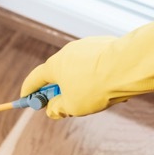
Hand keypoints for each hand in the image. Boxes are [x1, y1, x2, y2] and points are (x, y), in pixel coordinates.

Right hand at [20, 16, 153, 118]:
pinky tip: (113, 89)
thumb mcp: (73, 106)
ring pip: (81, 70)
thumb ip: (58, 108)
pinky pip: (97, 65)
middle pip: (59, 73)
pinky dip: (99, 77)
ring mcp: (88, 46)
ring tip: (99, 99)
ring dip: (83, 84)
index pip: (35, 78)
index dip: (29, 90)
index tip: (26, 98)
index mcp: (55, 65)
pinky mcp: (106, 45)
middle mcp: (69, 52)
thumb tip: (53, 109)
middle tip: (65, 104)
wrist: (127, 66)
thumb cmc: (96, 87)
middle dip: (61, 89)